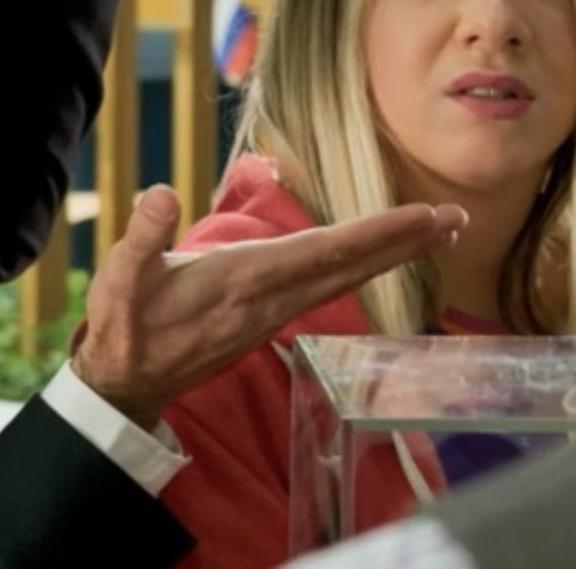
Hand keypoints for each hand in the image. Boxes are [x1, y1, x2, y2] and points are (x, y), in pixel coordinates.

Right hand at [71, 185, 467, 430]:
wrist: (125, 382)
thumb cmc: (123, 327)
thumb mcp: (119, 280)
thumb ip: (143, 236)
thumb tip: (162, 193)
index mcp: (241, 283)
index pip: (321, 252)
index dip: (375, 234)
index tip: (422, 217)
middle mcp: (268, 299)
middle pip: (349, 267)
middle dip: (404, 242)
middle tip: (456, 219)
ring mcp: (272, 312)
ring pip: (344, 278)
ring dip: (391, 253)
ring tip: (435, 230)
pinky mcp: (268, 317)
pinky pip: (328, 286)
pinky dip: (361, 265)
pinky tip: (379, 255)